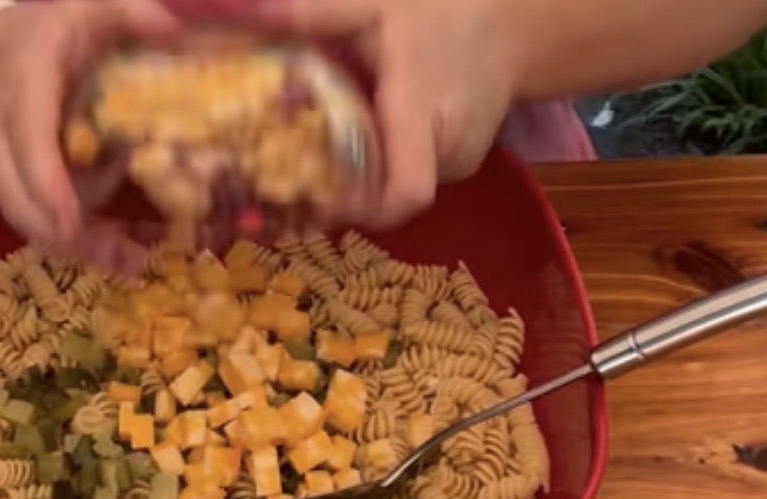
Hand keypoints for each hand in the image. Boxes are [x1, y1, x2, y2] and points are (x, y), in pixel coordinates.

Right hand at [0, 0, 180, 264]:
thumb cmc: (36, 38)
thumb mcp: (79, 12)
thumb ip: (126, 14)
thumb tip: (173, 28)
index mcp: (22, 90)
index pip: (28, 146)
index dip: (48, 188)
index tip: (73, 224)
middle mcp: (3, 138)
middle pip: (19, 202)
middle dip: (66, 238)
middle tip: (122, 261)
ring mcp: (1, 170)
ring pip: (26, 221)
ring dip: (76, 248)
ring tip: (131, 264)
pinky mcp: (11, 189)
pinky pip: (35, 224)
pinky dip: (73, 243)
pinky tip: (118, 254)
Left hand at [243, 0, 519, 228]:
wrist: (512, 22)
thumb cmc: (443, 9)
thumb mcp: (378, 3)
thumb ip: (320, 14)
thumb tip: (254, 12)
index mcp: (422, 113)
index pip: (405, 193)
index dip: (361, 210)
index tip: (316, 202)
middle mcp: (446, 150)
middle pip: (391, 202)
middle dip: (344, 200)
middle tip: (292, 186)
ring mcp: (458, 163)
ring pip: (399, 193)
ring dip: (363, 186)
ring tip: (321, 165)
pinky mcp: (460, 165)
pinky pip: (412, 179)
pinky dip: (385, 172)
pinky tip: (361, 148)